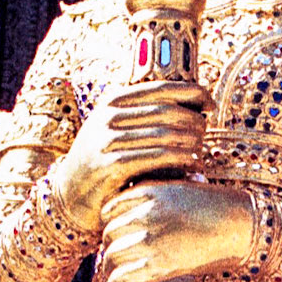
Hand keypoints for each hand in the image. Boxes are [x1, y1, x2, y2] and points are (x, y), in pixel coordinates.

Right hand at [52, 80, 211, 233]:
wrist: (70, 192)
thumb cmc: (104, 159)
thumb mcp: (116, 129)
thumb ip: (143, 115)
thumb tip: (191, 105)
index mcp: (113, 100)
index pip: (161, 88)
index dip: (191, 93)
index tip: (210, 103)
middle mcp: (109, 116)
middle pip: (166, 111)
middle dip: (193, 120)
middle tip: (205, 132)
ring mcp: (108, 140)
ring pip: (164, 134)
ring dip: (190, 142)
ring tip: (202, 150)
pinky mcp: (112, 165)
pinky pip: (156, 157)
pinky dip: (180, 159)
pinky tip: (192, 164)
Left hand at [100, 181, 253, 281]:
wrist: (241, 225)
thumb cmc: (218, 207)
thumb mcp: (182, 188)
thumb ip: (157, 196)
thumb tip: (140, 210)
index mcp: (147, 192)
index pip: (109, 210)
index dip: (111, 226)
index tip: (117, 238)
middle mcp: (143, 214)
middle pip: (108, 235)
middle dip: (111, 249)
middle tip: (119, 262)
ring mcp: (148, 240)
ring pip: (111, 258)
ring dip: (111, 271)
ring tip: (117, 280)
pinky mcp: (156, 267)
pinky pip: (120, 279)